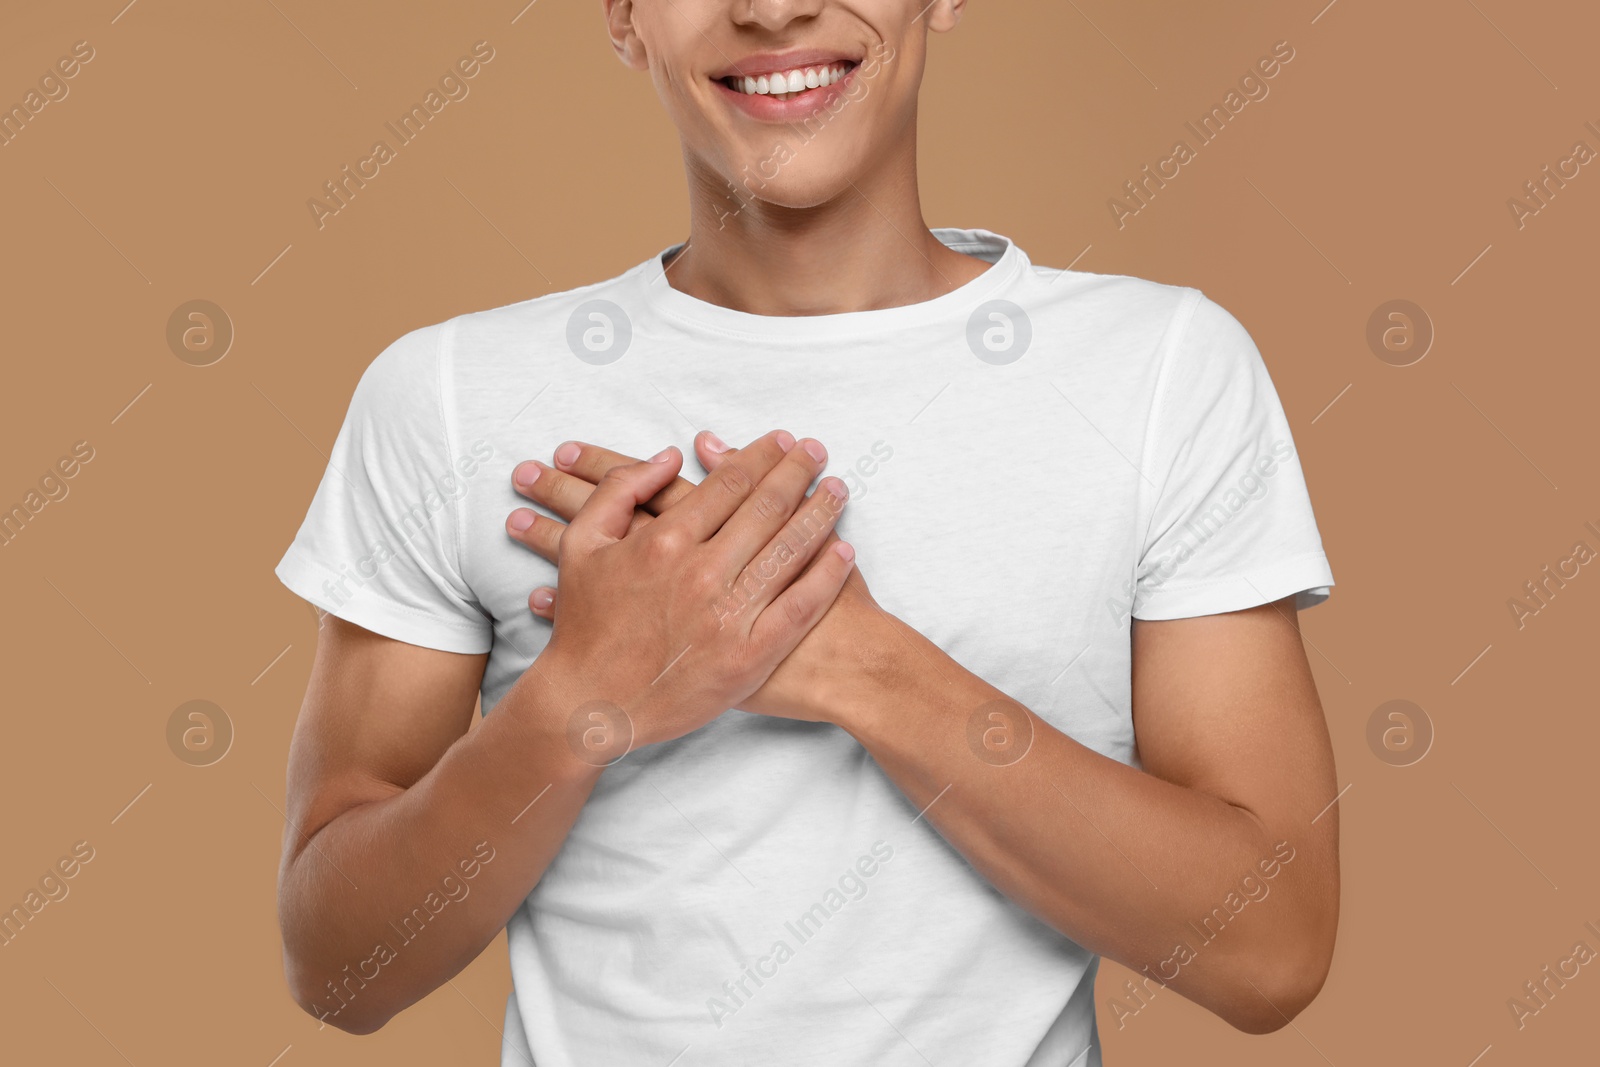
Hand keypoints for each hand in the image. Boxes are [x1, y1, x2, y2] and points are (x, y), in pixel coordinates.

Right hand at [516, 430, 856, 749]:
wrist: (591, 704)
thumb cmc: (586, 625)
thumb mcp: (583, 545)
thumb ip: (621, 491)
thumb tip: (668, 456)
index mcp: (665, 541)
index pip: (729, 483)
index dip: (761, 456)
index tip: (781, 441)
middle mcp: (703, 573)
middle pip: (767, 507)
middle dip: (798, 471)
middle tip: (817, 451)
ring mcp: (730, 616)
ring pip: (790, 550)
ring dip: (821, 513)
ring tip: (838, 489)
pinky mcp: (750, 657)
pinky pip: (801, 606)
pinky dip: (828, 575)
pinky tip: (845, 550)